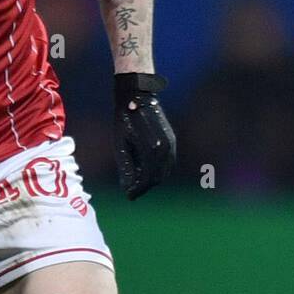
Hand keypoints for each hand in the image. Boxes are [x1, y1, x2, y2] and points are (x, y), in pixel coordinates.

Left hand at [113, 72, 175, 199]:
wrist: (137, 97)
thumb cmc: (125, 119)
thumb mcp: (121, 145)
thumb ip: (126, 168)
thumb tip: (128, 188)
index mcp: (151, 150)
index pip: (147, 179)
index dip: (137, 190)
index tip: (129, 196)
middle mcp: (165, 148)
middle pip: (157, 178)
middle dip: (145, 186)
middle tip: (132, 191)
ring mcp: (171, 144)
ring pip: (165, 171)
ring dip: (152, 179)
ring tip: (138, 182)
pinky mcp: (172, 140)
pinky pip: (168, 162)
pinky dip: (159, 169)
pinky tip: (147, 170)